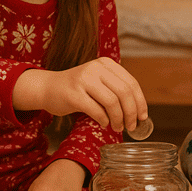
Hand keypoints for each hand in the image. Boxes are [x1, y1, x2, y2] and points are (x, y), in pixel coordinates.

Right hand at [15, 57, 146, 131]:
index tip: (143, 117)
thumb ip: (116, 90)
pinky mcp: (74, 94)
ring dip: (118, 118)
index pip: (131, 83)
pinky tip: (104, 124)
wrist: (48, 88)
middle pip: (124, 92)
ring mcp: (84, 80)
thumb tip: (138, 112)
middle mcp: (96, 68)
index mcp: (106, 64)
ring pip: (112, 102)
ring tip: (117, 127)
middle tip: (131, 126)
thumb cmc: (78, 89)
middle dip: (131, 112)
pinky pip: (96, 110)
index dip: (140, 102)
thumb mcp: (99, 82)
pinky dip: (104, 120)